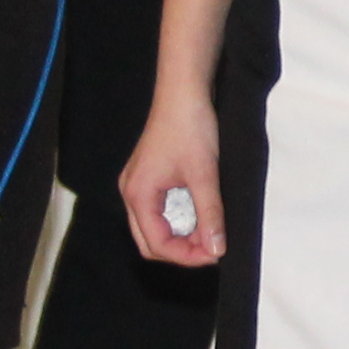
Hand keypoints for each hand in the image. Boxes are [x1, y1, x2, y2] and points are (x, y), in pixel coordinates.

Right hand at [122, 90, 225, 264]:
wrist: (183, 92)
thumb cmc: (191, 127)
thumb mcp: (205, 174)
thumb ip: (210, 213)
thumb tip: (217, 248)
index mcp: (138, 195)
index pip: (156, 244)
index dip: (186, 256)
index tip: (215, 254)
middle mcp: (131, 193)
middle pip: (150, 241)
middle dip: (181, 251)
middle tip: (213, 250)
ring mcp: (137, 185)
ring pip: (154, 226)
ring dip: (180, 236)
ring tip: (210, 234)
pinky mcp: (148, 177)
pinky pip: (158, 211)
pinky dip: (178, 219)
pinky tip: (201, 216)